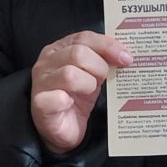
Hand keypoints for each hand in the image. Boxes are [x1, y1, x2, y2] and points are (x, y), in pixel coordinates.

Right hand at [31, 31, 132, 153]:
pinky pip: (57, 98)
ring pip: (70, 74)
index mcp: (60, 48)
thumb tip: (126, 55)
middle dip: (99, 67)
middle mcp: (47, 62)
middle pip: (78, 53)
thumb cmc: (78, 96)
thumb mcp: (93, 73)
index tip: (126, 57)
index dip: (107, 46)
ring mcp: (41, 82)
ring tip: (89, 92)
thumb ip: (104, 59)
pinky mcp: (40, 104)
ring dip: (87, 84)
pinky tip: (71, 103)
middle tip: (105, 79)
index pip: (84, 37)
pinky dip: (68, 100)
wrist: (64, 129)